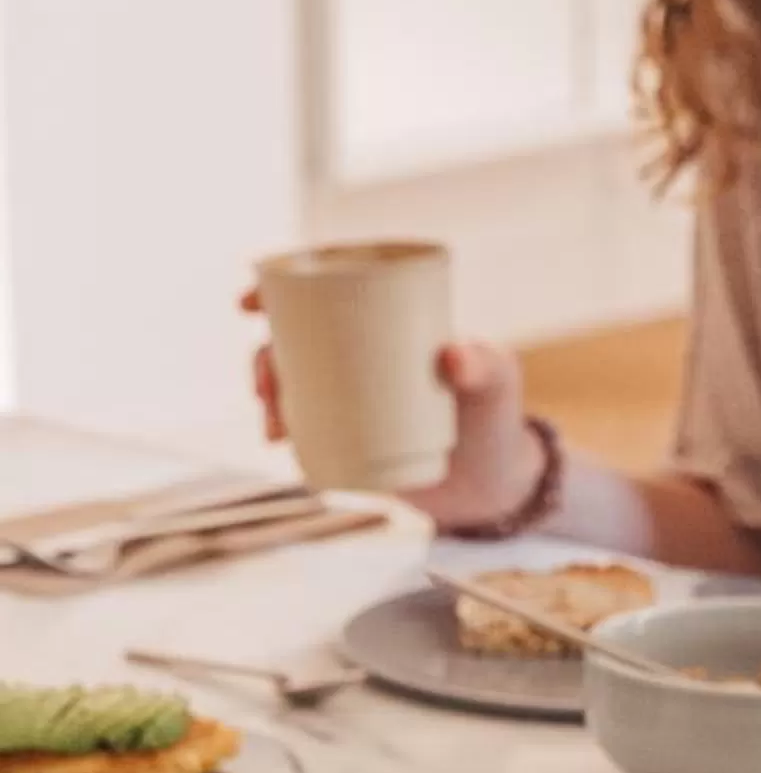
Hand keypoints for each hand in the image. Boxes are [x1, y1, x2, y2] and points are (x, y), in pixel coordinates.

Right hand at [243, 292, 544, 532]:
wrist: (496, 485)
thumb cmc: (499, 419)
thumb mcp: (496, 386)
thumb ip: (484, 369)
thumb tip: (451, 357)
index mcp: (385, 317)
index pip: (323, 287)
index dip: (275, 288)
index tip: (249, 303)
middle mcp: (361, 350)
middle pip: (294, 337)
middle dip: (263, 354)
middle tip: (264, 384)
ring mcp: (353, 394)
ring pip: (293, 381)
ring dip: (268, 393)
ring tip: (273, 425)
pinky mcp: (350, 435)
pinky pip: (305, 424)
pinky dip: (284, 429)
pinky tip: (277, 441)